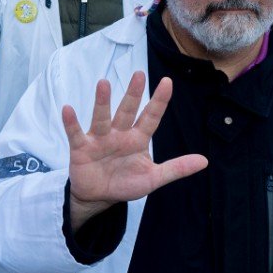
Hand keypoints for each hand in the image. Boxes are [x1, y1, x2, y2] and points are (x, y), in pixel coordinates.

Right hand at [62, 72, 207, 229]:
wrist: (99, 198)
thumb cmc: (126, 183)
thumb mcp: (153, 178)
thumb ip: (176, 168)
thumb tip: (204, 161)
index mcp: (138, 139)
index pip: (151, 117)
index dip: (159, 101)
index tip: (167, 82)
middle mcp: (119, 134)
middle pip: (127, 111)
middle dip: (132, 94)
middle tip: (138, 74)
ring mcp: (100, 139)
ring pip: (102, 117)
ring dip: (102, 102)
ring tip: (102, 84)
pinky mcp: (82, 148)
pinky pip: (76, 133)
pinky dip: (72, 123)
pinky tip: (68, 109)